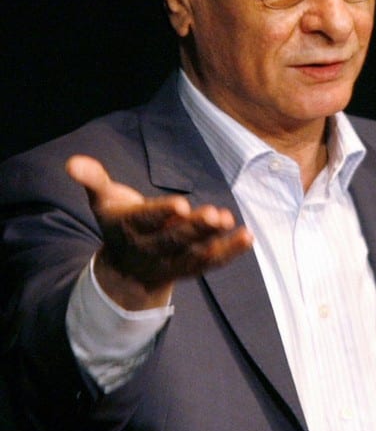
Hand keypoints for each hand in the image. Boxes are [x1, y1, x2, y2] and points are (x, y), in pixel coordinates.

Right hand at [66, 154, 252, 309]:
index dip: (163, 214)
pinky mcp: (190, 269)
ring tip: (231, 223)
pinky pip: (211, 263)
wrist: (126, 268)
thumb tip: (72, 162)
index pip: (146, 222)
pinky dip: (230, 252)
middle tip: (214, 214)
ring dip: (215, 241)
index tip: (182, 204)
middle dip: (194, 228)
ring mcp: (172, 262)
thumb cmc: (120, 223)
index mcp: (129, 229)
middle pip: (173, 241)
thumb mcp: (104, 201)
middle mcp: (150, 249)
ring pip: (194, 254)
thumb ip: (94, 180)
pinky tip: (248, 236)